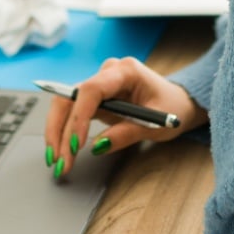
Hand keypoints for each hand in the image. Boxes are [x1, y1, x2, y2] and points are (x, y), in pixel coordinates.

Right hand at [43, 57, 206, 177]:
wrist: (177, 102)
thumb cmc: (171, 108)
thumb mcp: (155, 124)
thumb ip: (126, 133)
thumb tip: (97, 146)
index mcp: (125, 71)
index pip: (91, 89)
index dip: (79, 117)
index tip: (75, 145)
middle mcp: (107, 73)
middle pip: (71, 97)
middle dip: (61, 131)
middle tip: (59, 161)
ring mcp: (99, 84)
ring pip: (65, 105)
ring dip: (57, 133)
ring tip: (56, 161)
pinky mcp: (94, 98)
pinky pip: (72, 112)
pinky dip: (64, 132)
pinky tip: (61, 152)